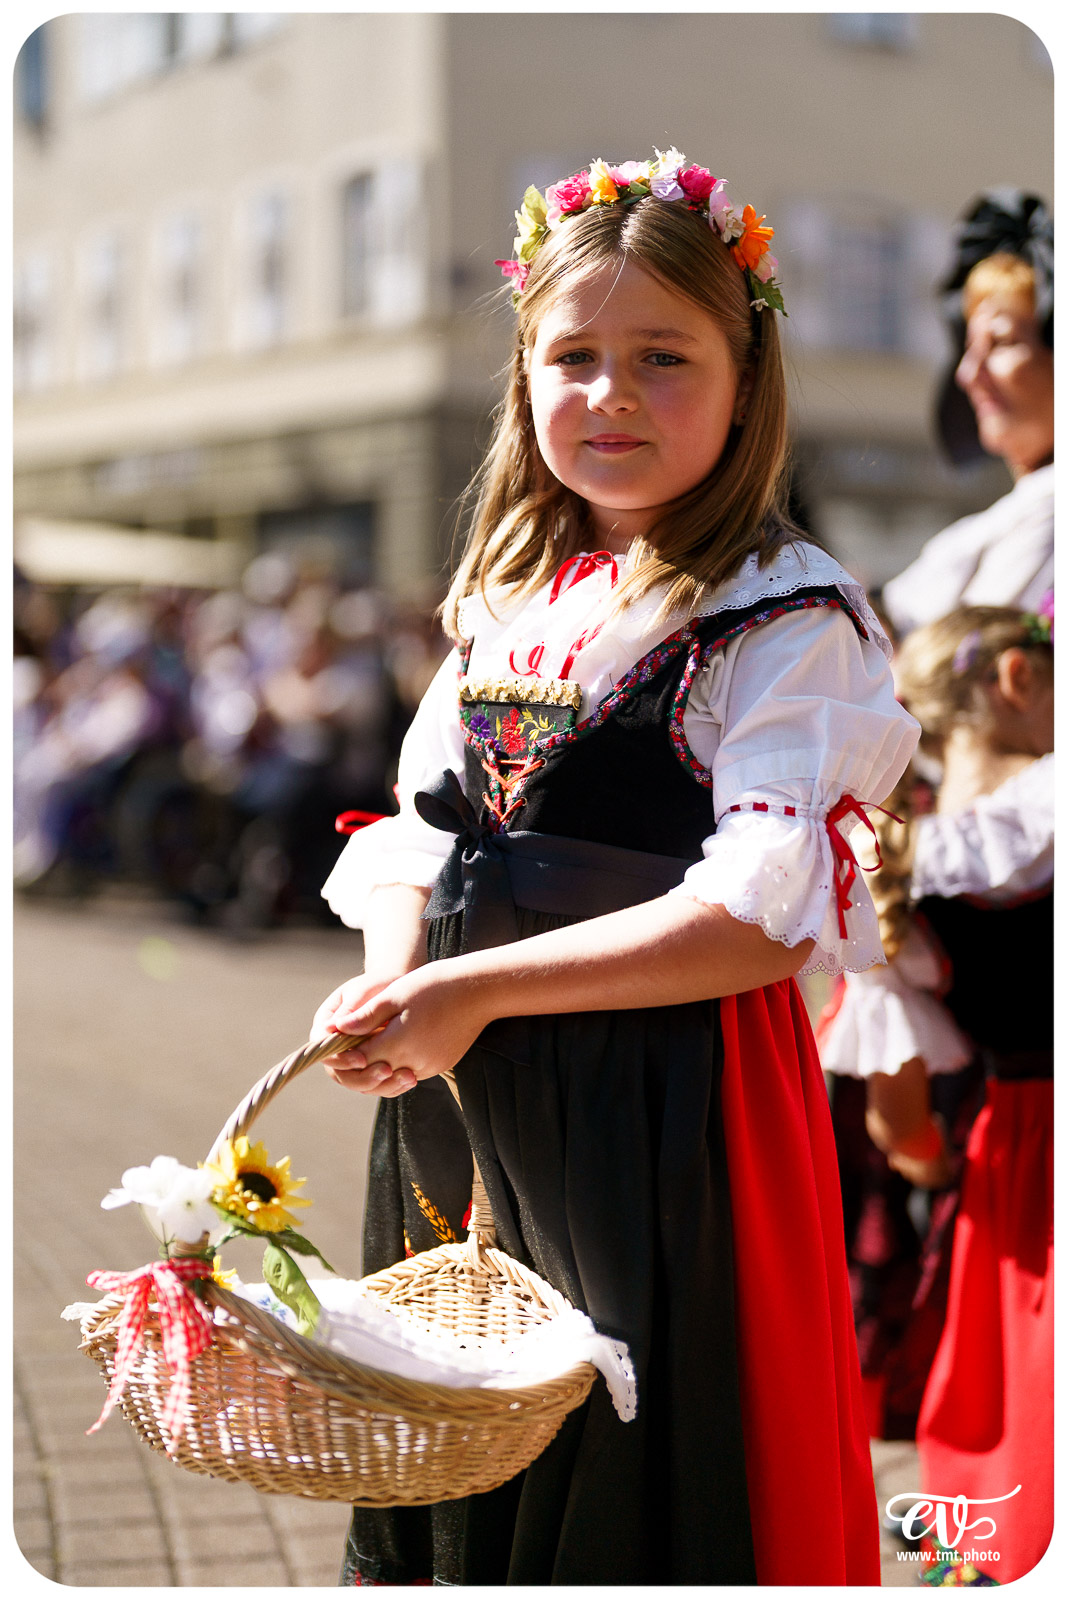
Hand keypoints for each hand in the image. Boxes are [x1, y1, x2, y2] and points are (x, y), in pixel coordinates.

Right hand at [311, 971, 397, 1084]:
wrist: (398, 988)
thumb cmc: (379, 984)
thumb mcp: (364, 991)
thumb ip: (352, 1010)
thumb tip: (332, 1028)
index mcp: (327, 1023)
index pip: (323, 1048)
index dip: (340, 1057)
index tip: (362, 1058)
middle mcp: (336, 1044)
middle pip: (338, 1072)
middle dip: (362, 1076)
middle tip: (386, 1071)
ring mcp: (351, 1057)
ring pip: (356, 1081)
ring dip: (378, 1084)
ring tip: (405, 1077)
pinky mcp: (369, 1066)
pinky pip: (374, 1083)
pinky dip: (391, 1085)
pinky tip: (409, 1079)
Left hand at [322, 963, 487, 1096]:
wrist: (478, 990)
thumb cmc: (434, 986)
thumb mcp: (394, 995)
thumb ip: (365, 1016)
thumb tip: (335, 1030)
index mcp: (397, 1044)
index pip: (359, 1060)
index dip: (345, 1053)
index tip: (338, 1041)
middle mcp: (413, 1062)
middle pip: (375, 1075)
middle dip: (360, 1064)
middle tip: (351, 1047)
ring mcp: (429, 1066)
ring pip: (394, 1077)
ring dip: (380, 1067)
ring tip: (372, 1048)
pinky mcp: (441, 1066)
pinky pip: (413, 1072)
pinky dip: (400, 1065)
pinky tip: (398, 1048)